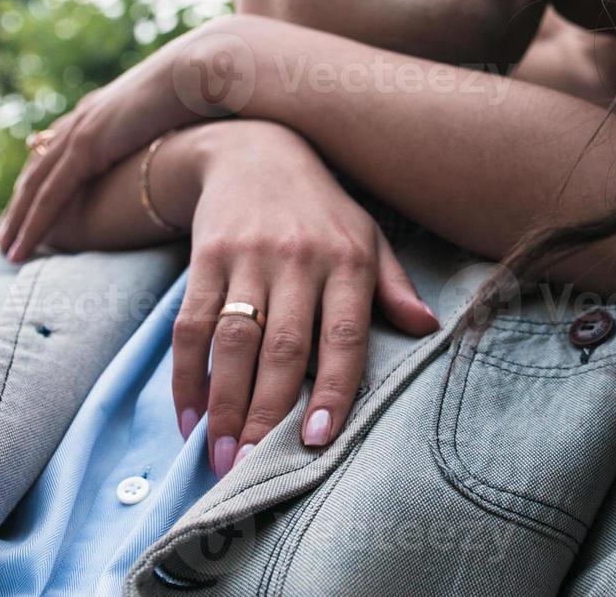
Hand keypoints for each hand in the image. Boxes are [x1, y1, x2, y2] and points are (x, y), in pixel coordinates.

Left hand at [0, 21, 237, 261]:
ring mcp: (83, 130)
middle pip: (40, 168)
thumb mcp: (184, 113)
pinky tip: (20, 248)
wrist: (206, 70)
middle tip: (8, 235)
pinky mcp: (87, 146)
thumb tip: (194, 145)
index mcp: (107, 110)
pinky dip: (31, 223)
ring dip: (16, 220)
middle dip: (21, 204)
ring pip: (35, 185)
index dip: (45, 177)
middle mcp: (86, 118)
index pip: (63, 148)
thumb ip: (173, 130)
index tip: (32, 201)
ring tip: (7, 251)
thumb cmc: (211, 90)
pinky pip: (50, 194)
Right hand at [170, 121, 439, 475]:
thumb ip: (393, 286)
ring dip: (224, 403)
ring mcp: (248, 257)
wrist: (255, 150)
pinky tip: (189, 415)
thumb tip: (428, 329)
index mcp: (348, 260)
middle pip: (283, 347)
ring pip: (234, 340)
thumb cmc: (322, 210)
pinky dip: (187, 373)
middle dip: (268, 412)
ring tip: (221, 453)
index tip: (320, 438)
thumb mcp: (367, 237)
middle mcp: (299, 259)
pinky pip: (192, 323)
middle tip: (254, 466)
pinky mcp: (205, 257)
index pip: (344, 334)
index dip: (333, 388)